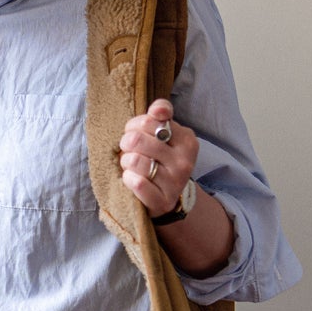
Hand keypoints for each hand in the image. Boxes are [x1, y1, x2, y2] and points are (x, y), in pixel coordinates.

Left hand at [118, 98, 196, 216]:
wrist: (168, 197)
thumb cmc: (160, 159)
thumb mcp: (166, 134)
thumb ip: (162, 114)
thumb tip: (157, 109)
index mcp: (186, 139)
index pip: (149, 120)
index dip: (134, 125)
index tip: (135, 131)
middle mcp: (184, 160)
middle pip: (137, 139)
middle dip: (126, 143)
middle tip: (129, 149)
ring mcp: (175, 182)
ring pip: (134, 161)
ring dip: (125, 162)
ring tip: (130, 165)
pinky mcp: (163, 201)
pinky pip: (137, 183)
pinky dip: (128, 179)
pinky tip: (131, 179)